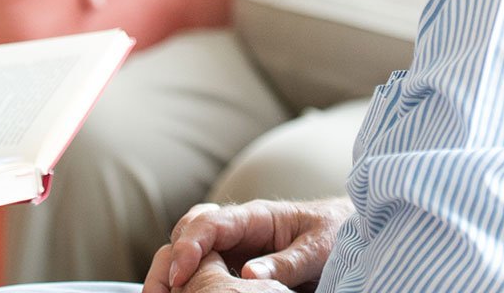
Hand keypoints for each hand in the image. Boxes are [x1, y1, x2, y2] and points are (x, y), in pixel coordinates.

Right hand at [143, 198, 352, 292]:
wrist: (343, 232)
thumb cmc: (333, 233)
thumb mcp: (317, 248)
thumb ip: (287, 261)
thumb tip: (248, 274)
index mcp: (256, 217)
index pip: (210, 222)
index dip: (190, 245)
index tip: (180, 274)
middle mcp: (236, 228)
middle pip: (188, 233)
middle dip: (169, 259)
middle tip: (160, 292)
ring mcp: (232, 246)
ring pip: (189, 252)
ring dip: (171, 272)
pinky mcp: (233, 265)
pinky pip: (203, 270)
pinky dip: (187, 283)